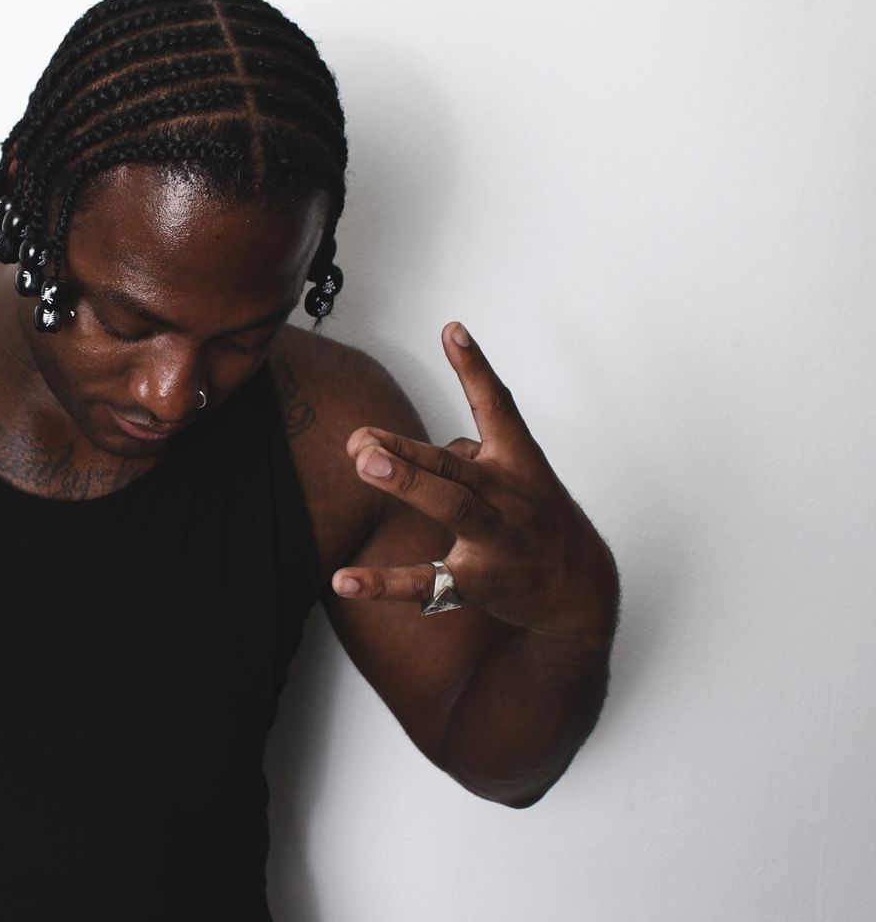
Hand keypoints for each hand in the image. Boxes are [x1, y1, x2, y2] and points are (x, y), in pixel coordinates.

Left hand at [331, 322, 616, 645]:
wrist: (578, 590)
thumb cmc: (536, 519)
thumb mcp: (517, 475)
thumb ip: (462, 456)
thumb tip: (398, 452)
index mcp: (520, 462)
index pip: (498, 407)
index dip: (475, 368)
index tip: (451, 330)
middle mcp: (510, 496)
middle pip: (455, 465)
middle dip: (408, 450)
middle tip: (362, 438)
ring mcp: (496, 539)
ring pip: (452, 508)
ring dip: (408, 484)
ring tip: (363, 464)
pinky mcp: (476, 582)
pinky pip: (425, 583)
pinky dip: (382, 583)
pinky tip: (343, 580)